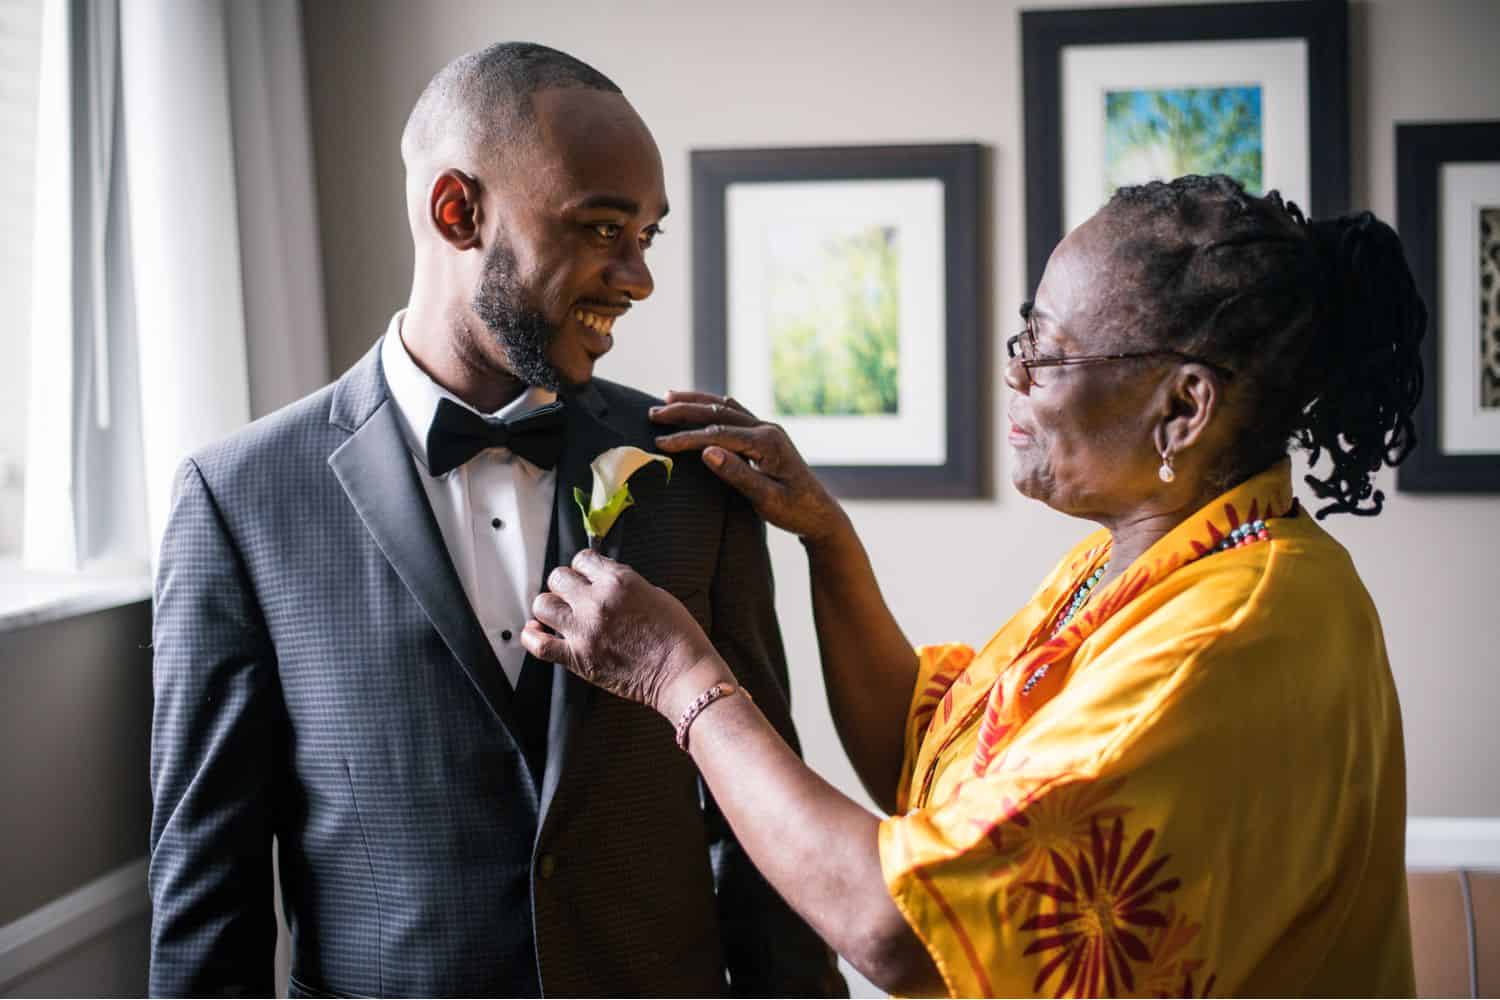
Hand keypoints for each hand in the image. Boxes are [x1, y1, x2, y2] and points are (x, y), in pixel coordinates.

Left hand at [521, 548, 731, 718]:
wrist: (682, 672)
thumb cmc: (677, 636)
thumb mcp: (655, 593)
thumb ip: (622, 585)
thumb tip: (601, 585)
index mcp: (619, 581)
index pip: (582, 558)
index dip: (582, 567)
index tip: (585, 577)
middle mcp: (597, 601)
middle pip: (558, 577)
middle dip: (565, 585)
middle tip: (573, 597)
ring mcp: (584, 630)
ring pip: (542, 605)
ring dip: (549, 608)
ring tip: (558, 615)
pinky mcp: (577, 658)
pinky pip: (539, 644)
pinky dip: (532, 637)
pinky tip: (535, 632)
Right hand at [651, 391, 849, 545]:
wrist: (820, 514)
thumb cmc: (794, 511)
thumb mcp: (766, 499)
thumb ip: (737, 474)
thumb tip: (706, 451)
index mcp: (767, 443)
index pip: (718, 434)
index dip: (686, 438)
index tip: (660, 442)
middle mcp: (767, 429)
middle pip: (718, 413)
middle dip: (684, 411)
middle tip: (653, 413)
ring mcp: (767, 429)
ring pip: (725, 407)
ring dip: (696, 402)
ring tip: (667, 398)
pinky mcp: (765, 435)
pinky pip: (734, 413)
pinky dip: (712, 407)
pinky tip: (698, 405)